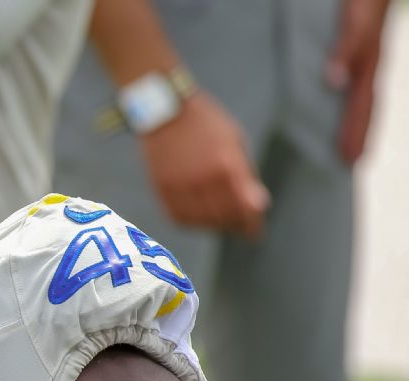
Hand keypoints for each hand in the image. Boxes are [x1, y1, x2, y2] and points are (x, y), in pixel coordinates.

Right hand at [140, 92, 269, 239]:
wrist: (165, 109)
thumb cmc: (205, 123)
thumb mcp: (234, 142)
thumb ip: (246, 175)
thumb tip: (257, 205)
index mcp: (226, 165)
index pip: (244, 208)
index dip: (252, 224)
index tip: (254, 232)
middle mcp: (203, 178)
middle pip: (224, 218)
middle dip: (235, 225)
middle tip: (239, 226)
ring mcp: (180, 184)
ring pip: (200, 221)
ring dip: (213, 226)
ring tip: (219, 221)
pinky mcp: (162, 187)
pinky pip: (178, 217)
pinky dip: (190, 223)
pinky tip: (198, 217)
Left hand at [328, 0, 391, 163]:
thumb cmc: (361, 2)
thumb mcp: (353, 25)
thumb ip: (345, 51)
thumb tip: (335, 82)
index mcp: (367, 66)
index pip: (362, 108)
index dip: (357, 133)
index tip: (353, 160)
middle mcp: (366, 66)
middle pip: (363, 107)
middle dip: (359, 133)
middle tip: (353, 161)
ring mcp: (361, 58)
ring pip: (358, 95)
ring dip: (354, 118)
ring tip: (349, 139)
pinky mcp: (352, 48)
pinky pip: (349, 80)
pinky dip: (344, 95)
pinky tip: (336, 99)